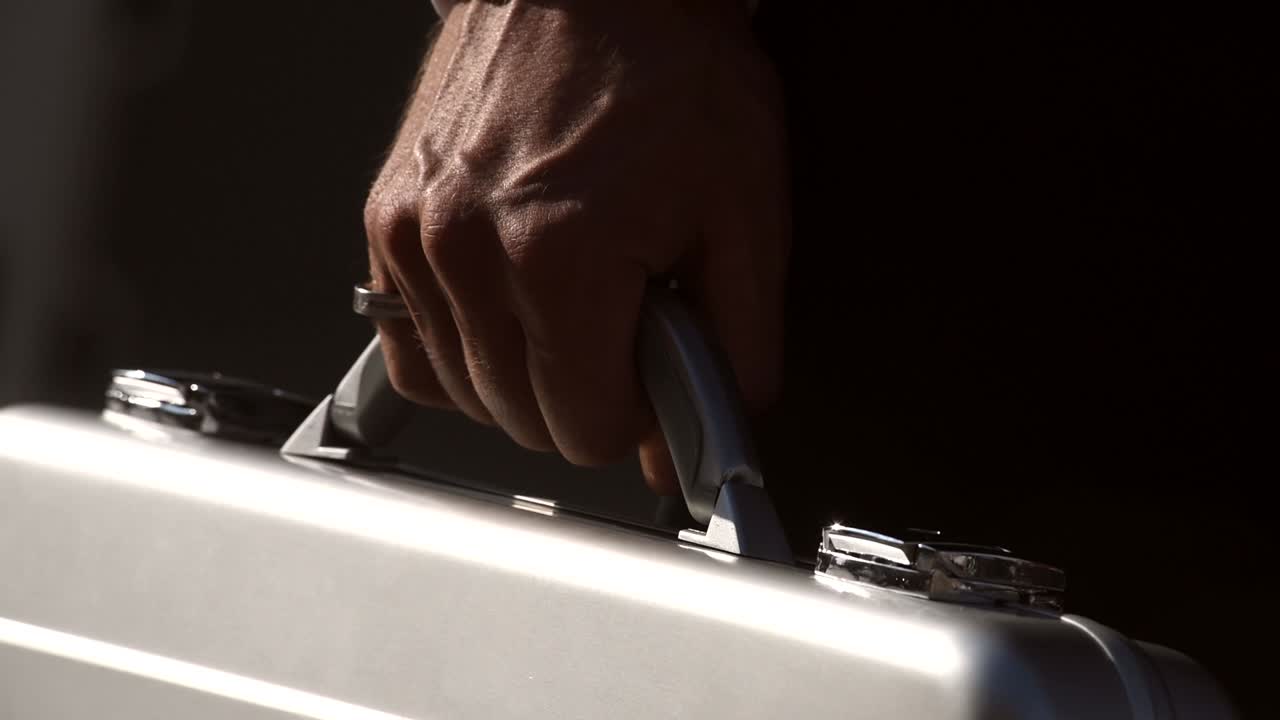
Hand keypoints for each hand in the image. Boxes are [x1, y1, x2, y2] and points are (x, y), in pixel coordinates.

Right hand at [363, 0, 788, 493]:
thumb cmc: (668, 68)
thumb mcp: (746, 210)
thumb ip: (735, 346)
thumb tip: (709, 433)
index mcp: (557, 255)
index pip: (579, 428)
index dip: (631, 417)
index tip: (651, 380)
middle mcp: (468, 249)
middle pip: (517, 419)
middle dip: (580, 399)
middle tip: (622, 334)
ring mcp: (415, 233)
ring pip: (459, 389)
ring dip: (520, 377)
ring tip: (570, 308)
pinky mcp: (387, 217)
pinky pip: (406, 341)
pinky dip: (457, 350)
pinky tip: (506, 313)